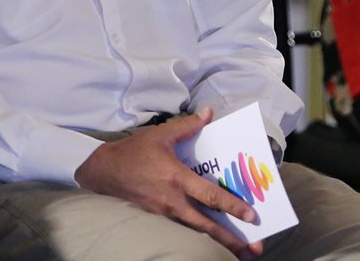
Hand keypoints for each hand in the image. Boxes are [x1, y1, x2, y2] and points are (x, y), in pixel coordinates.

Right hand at [74, 108, 263, 258]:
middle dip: (232, 239)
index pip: (209, 196)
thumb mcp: (160, 135)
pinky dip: (202, 236)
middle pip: (207, 226)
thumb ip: (187, 126)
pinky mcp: (159, 217)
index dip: (232, 206)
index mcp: (176, 178)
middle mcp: (173, 200)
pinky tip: (213, 241)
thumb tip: (209, 113)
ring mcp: (165, 212)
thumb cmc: (133, 152)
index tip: (251, 216)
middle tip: (255, 249)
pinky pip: (185, 229)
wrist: (104, 171)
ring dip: (220, 243)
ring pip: (198, 231)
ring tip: (240, 253)